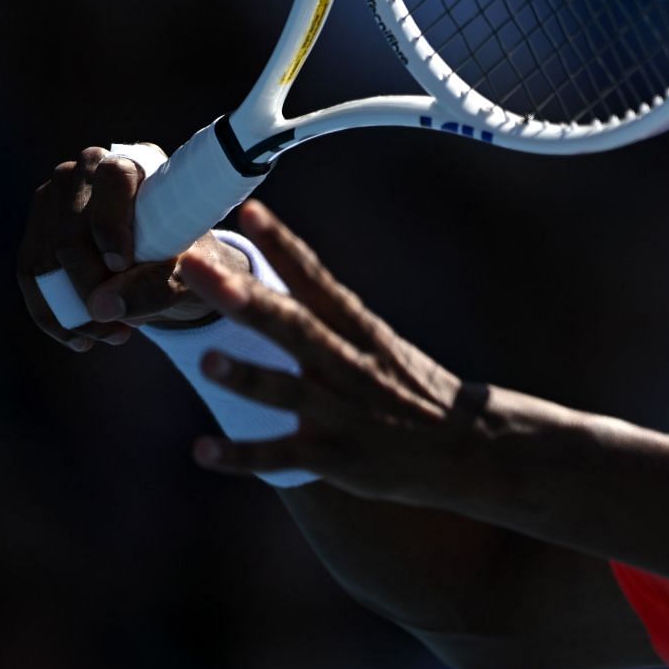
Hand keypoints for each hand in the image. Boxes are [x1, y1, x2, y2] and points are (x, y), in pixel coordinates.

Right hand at [17, 145, 252, 350]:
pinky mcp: (38, 228)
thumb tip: (101, 308)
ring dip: (71, 306)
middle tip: (118, 324)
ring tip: (108, 334)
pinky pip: (31, 273)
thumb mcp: (185, 276)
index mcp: (138, 162)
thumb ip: (153, 288)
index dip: (112, 223)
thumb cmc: (189, 260)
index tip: (122, 265)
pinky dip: (51, 312)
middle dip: (90, 286)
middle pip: (72, 229)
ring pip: (47, 255)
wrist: (174, 266)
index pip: (115, 179)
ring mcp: (57, 196)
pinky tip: (78, 337)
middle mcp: (90, 169)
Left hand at [181, 201, 481, 503]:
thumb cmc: (416, 389)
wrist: (470, 446)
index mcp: (362, 331)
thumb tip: (274, 284)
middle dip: (245, 299)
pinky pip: (283, 458)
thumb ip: (330, 322)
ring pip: (289, 391)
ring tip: (207, 361)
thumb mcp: (382, 344)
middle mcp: (351, 365)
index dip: (283, 246)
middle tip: (199, 269)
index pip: (317, 280)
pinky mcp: (339, 458)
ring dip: (248, 376)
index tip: (250, 211)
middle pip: (294, 327)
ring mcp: (344, 413)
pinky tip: (202, 452)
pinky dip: (243, 455)